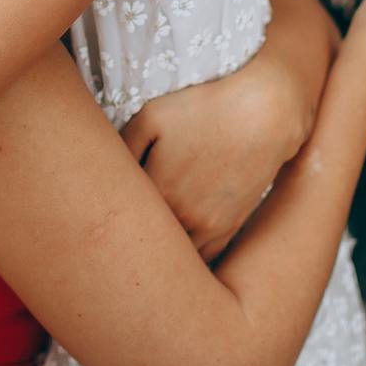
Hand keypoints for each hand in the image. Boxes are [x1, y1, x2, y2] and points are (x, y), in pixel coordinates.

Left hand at [121, 62, 300, 260]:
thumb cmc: (205, 109)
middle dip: (131, 235)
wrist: (264, 115)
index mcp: (157, 190)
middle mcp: (182, 217)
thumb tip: (106, 171)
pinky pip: (201, 256)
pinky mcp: (228, 228)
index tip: (102, 207)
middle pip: (145, 239)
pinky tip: (175, 245)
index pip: (121, 215)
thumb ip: (122, 145)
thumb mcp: (152, 116)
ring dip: (160, 250)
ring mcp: (208, 228)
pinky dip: (187, 255)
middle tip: (116, 231)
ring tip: (147, 237)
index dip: (110, 211)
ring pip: (174, 254)